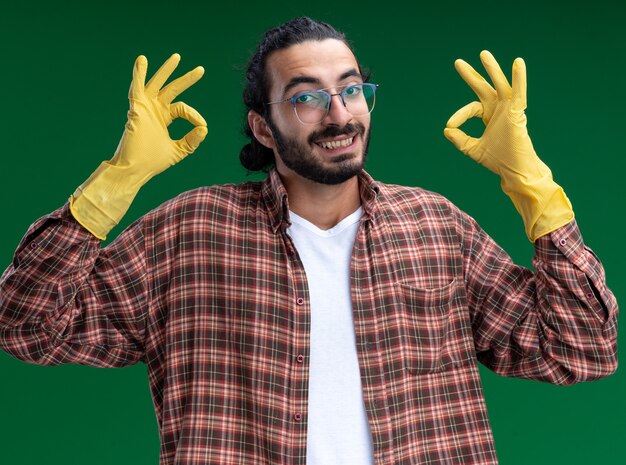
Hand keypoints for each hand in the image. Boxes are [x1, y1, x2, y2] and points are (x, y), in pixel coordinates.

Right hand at [113, 53, 207, 184]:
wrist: (135, 169)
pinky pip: (137, 88)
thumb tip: (205, 128)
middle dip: (187, 79)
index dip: (195, 115)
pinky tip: (142, 59)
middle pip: (173, 89)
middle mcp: (155, 110)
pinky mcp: (136, 109)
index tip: (202, 126)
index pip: (183, 109)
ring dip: (166, 70)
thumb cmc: (152, 162)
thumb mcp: (178, 151)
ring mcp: (145, 108)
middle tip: (201, 70)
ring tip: (177, 58)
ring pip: (157, 84)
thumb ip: (192, 140)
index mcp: (164, 118)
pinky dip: (138, 73)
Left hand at [443, 50, 539, 177]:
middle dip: (471, 75)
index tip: (450, 125)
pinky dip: (519, 77)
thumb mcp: (472, 149)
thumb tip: (446, 129)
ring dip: (492, 69)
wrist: (514, 171)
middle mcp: (499, 109)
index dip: (459, 115)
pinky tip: (518, 62)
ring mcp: (509, 109)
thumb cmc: (498, 161)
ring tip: (483, 54)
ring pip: (500, 85)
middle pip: (483, 87)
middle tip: (457, 62)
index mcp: (489, 116)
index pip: (471, 108)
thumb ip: (459, 139)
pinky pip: (518, 92)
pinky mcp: (518, 112)